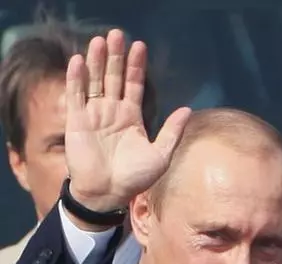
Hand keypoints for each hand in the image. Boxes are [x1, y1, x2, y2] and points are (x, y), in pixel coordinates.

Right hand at [65, 29, 190, 212]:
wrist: (109, 194)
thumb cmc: (135, 178)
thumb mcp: (160, 155)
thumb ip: (172, 131)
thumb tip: (187, 109)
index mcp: (132, 117)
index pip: (134, 85)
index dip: (136, 66)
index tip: (139, 46)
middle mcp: (112, 112)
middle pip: (113, 77)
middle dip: (115, 57)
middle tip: (117, 34)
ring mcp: (94, 115)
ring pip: (95, 82)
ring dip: (96, 61)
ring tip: (100, 41)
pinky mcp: (77, 122)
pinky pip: (76, 96)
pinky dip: (76, 78)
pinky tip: (79, 61)